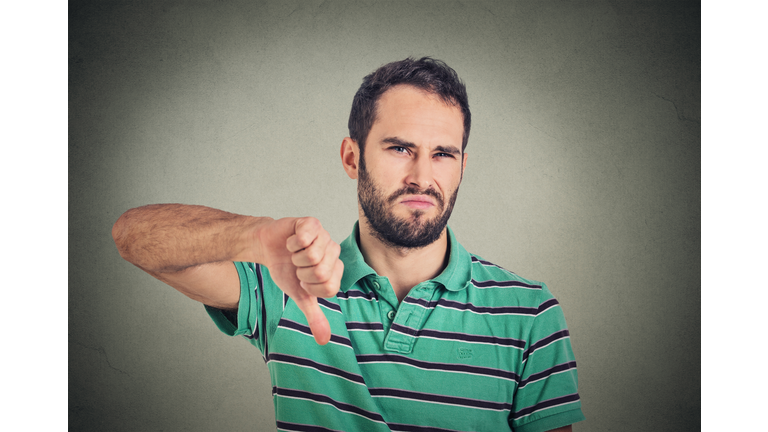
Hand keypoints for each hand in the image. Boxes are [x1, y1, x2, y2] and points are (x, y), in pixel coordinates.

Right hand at [257, 217, 342, 344]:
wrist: (267, 249)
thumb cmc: (286, 270)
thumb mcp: (300, 296)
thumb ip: (314, 316)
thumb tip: (324, 340)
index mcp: (335, 270)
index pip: (329, 287)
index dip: (310, 287)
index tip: (303, 281)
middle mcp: (333, 252)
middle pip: (321, 271)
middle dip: (301, 273)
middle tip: (297, 266)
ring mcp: (324, 236)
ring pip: (312, 255)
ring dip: (295, 257)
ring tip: (294, 254)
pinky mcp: (312, 223)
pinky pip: (305, 237)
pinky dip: (292, 243)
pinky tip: (292, 242)